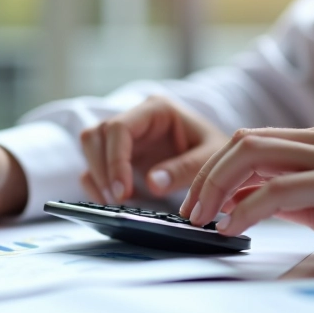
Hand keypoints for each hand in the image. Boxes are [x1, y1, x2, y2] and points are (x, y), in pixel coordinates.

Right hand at [79, 95, 228, 202]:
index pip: (119, 127)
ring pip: (90, 146)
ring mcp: (126, 137)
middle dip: (101, 169)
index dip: (115, 160)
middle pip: (97, 134)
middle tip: (118, 200)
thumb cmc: (219, 152)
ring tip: (115, 202)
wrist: (223, 160)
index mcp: (156, 110)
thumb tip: (152, 183)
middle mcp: (136, 119)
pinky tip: (113, 201)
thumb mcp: (210, 158)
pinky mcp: (121, 155)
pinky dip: (96, 183)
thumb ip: (184, 169)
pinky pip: (94, 164)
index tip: (123, 191)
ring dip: (96, 175)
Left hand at [181, 123, 313, 269]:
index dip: (214, 170)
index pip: (250, 142)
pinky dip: (247, 207)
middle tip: (189, 211)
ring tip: (202, 218)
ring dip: (216, 187)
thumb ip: (285, 197)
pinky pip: (280, 188)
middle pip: (243, 142)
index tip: (195, 203)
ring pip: (253, 154)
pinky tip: (232, 227)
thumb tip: (236, 204)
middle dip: (205, 176)